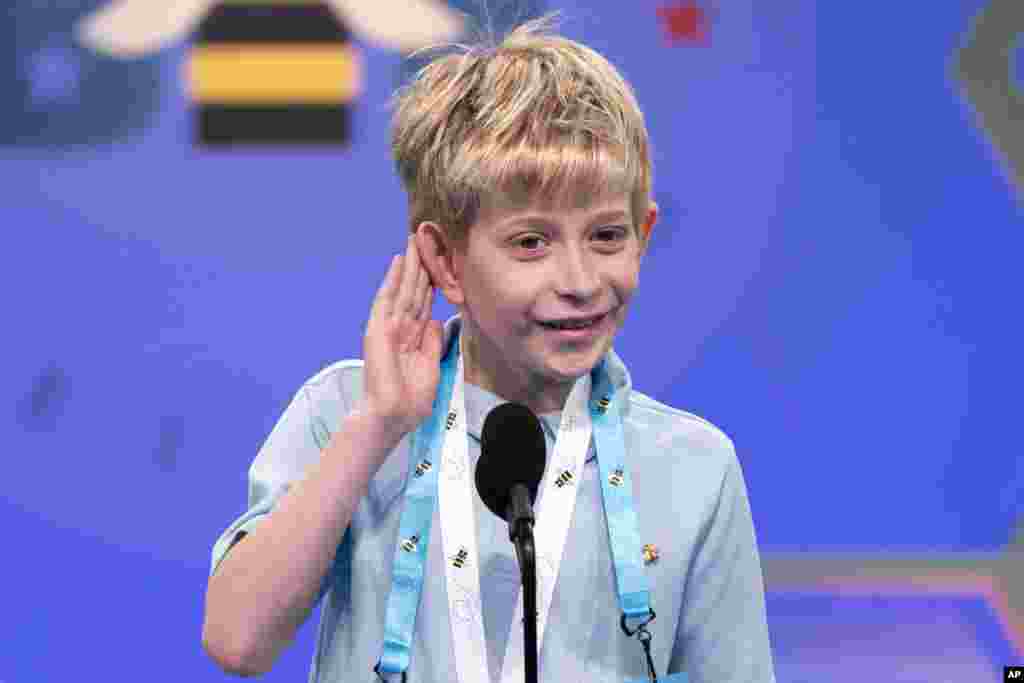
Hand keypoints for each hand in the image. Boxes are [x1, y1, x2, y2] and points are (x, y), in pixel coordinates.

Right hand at [360, 234, 443, 437]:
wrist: (393, 416)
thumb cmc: (410, 401)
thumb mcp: (430, 367)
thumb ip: (432, 342)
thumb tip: (434, 319)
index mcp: (413, 338)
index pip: (423, 304)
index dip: (430, 283)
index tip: (438, 261)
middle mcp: (400, 328)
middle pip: (413, 291)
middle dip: (420, 266)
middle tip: (426, 238)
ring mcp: (388, 327)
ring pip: (402, 289)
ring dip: (409, 264)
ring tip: (414, 239)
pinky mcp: (378, 328)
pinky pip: (387, 298)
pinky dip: (393, 279)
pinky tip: (399, 260)